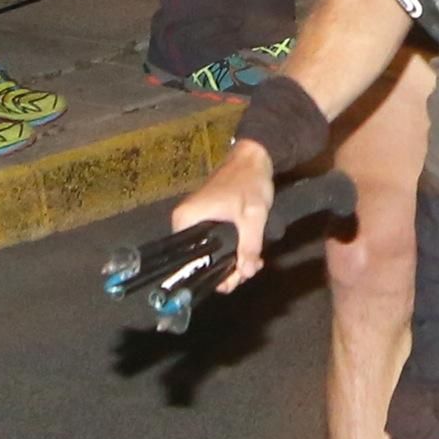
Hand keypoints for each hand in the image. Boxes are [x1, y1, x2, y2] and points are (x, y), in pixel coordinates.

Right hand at [168, 140, 274, 294]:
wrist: (254, 156)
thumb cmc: (249, 181)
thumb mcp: (253, 215)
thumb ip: (250, 245)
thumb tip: (247, 272)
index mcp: (186, 221)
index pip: (188, 262)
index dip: (210, 276)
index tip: (230, 281)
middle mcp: (184, 222)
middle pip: (201, 260)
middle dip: (226, 270)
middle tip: (249, 271)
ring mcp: (195, 220)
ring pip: (211, 252)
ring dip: (232, 260)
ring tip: (254, 262)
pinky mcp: (206, 218)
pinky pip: (215, 242)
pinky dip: (231, 249)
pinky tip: (249, 254)